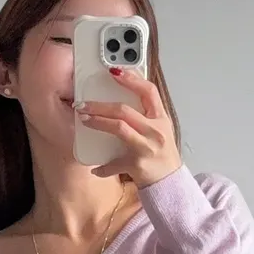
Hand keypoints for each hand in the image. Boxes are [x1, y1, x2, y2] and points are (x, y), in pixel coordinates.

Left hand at [75, 67, 182, 187]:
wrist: (170, 182)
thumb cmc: (162, 155)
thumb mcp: (160, 130)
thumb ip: (146, 115)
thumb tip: (121, 101)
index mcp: (161, 118)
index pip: (149, 91)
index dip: (131, 79)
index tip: (113, 71)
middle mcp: (155, 130)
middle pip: (124, 110)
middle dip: (101, 105)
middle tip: (83, 104)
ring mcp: (146, 147)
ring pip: (119, 128)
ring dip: (98, 122)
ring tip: (84, 119)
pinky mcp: (137, 165)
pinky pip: (115, 163)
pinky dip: (103, 167)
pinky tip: (95, 168)